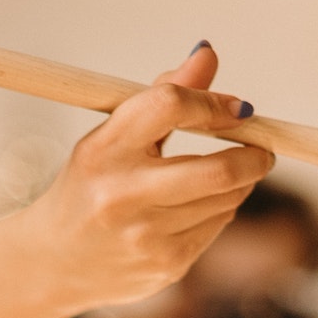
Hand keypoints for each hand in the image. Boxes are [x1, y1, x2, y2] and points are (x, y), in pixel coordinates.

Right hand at [18, 42, 272, 313]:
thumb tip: (207, 53)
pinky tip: (196, 207)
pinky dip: (220, 209)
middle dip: (254, 155)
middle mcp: (120, 194)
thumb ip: (162, 95)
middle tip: (262, 149)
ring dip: (238, 181)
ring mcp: (145, 236)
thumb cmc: (91, 185)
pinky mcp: (166, 264)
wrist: (55, 261)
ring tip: (222, 175)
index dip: (213, 103)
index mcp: (101, 150)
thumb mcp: (110, 136)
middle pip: (218, 169)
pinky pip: (218, 225)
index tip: (236, 109)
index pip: (169, 105)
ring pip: (226, 198)